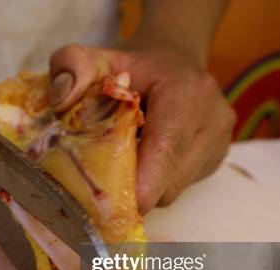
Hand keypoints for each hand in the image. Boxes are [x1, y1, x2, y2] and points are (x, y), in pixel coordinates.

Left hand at [48, 41, 235, 213]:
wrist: (173, 60)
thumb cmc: (132, 63)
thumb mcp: (96, 55)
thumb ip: (73, 67)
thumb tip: (61, 101)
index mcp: (188, 92)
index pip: (167, 146)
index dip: (146, 180)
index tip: (123, 204)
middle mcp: (212, 120)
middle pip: (169, 180)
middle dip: (132, 188)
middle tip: (98, 182)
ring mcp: (218, 144)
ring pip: (174, 190)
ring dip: (142, 186)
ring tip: (121, 162)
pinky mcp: (214, 161)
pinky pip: (179, 188)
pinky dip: (154, 183)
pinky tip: (140, 161)